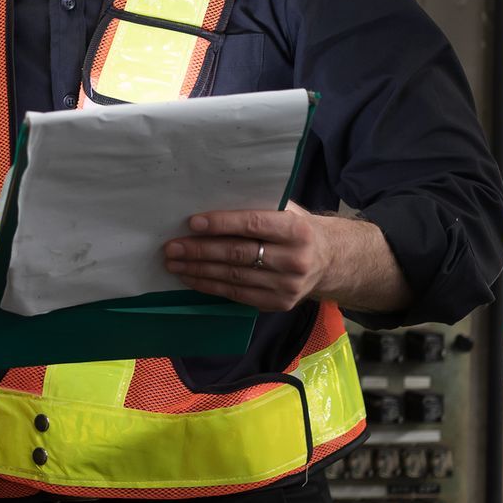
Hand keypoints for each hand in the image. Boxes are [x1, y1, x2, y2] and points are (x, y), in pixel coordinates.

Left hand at [162, 204, 412, 313]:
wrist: (331, 260)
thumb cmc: (297, 228)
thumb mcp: (287, 211)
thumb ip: (258, 207)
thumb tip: (210, 199)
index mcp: (296, 229)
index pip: (253, 225)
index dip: (221, 224)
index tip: (192, 222)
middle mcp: (295, 259)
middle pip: (238, 255)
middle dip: (200, 251)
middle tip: (171, 247)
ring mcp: (288, 286)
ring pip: (233, 278)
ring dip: (198, 270)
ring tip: (173, 263)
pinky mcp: (279, 304)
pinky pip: (237, 295)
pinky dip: (210, 286)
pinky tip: (191, 278)